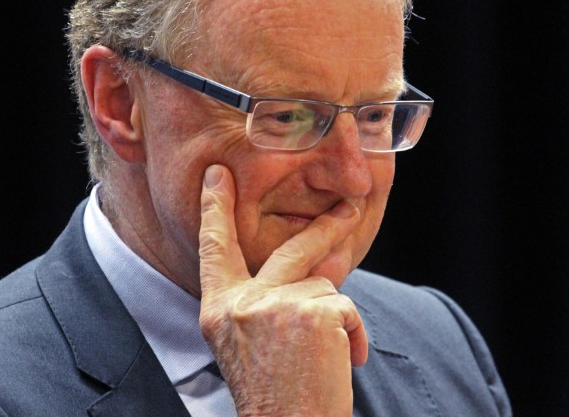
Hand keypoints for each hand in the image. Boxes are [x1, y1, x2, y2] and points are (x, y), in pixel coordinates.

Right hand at [198, 164, 367, 415]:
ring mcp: (277, 304)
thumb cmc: (273, 393)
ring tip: (329, 355)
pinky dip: (353, 335)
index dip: (214, 209)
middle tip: (349, 210)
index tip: (217, 176)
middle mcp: (243, 303)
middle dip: (326, 228)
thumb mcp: (252, 343)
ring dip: (337, 318)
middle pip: (291, 249)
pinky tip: (343, 361)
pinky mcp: (313, 312)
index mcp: (220, 310)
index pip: (215, 249)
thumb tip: (324, 261)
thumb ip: (272, 299)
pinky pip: (347, 307)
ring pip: (324, 285)